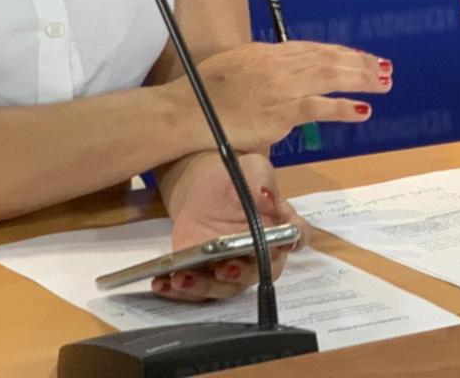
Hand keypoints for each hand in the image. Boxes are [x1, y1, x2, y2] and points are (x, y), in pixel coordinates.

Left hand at [154, 153, 308, 301]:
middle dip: (240, 274)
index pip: (296, 237)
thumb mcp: (251, 169)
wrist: (204, 188)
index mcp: (278, 229)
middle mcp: (259, 256)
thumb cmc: (235, 180)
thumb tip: (267, 197)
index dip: (294, 241)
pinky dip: (181, 291)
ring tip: (182, 279)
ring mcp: (231, 269)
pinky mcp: (204, 273)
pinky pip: (197, 289)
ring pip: (225, 287)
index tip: (283, 243)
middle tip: (224, 269)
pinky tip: (163, 283)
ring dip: (205, 287)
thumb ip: (263, 181)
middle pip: (257, 273)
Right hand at [188, 41, 390, 154]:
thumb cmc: (202, 95)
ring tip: (383, 82)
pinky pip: (318, 106)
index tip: (359, 57)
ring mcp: (278, 87)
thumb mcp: (233, 69)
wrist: (185, 111)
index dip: (339, 53)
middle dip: (358, 62)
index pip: (311, 49)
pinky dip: (343, 107)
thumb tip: (278, 82)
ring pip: (329, 76)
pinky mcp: (278, 111)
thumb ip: (259, 72)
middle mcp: (275, 65)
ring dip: (360, 79)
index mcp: (264, 53)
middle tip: (383, 67)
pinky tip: (363, 109)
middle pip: (326, 58)